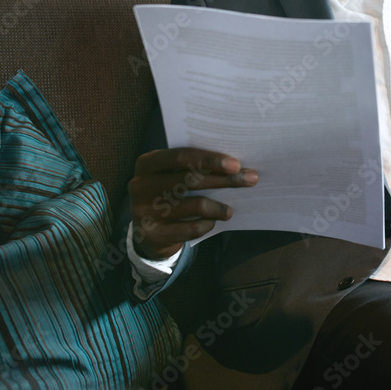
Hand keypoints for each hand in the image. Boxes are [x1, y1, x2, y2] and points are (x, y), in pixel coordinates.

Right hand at [128, 148, 257, 259]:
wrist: (147, 231)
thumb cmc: (169, 194)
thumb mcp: (173, 176)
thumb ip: (194, 168)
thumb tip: (237, 166)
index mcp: (147, 163)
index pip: (181, 156)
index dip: (210, 159)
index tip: (236, 164)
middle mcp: (140, 185)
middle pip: (190, 180)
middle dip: (225, 180)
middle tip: (250, 179)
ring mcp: (143, 211)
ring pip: (195, 205)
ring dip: (219, 207)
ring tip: (230, 210)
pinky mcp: (152, 235)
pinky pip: (191, 228)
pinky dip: (207, 224)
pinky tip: (212, 222)